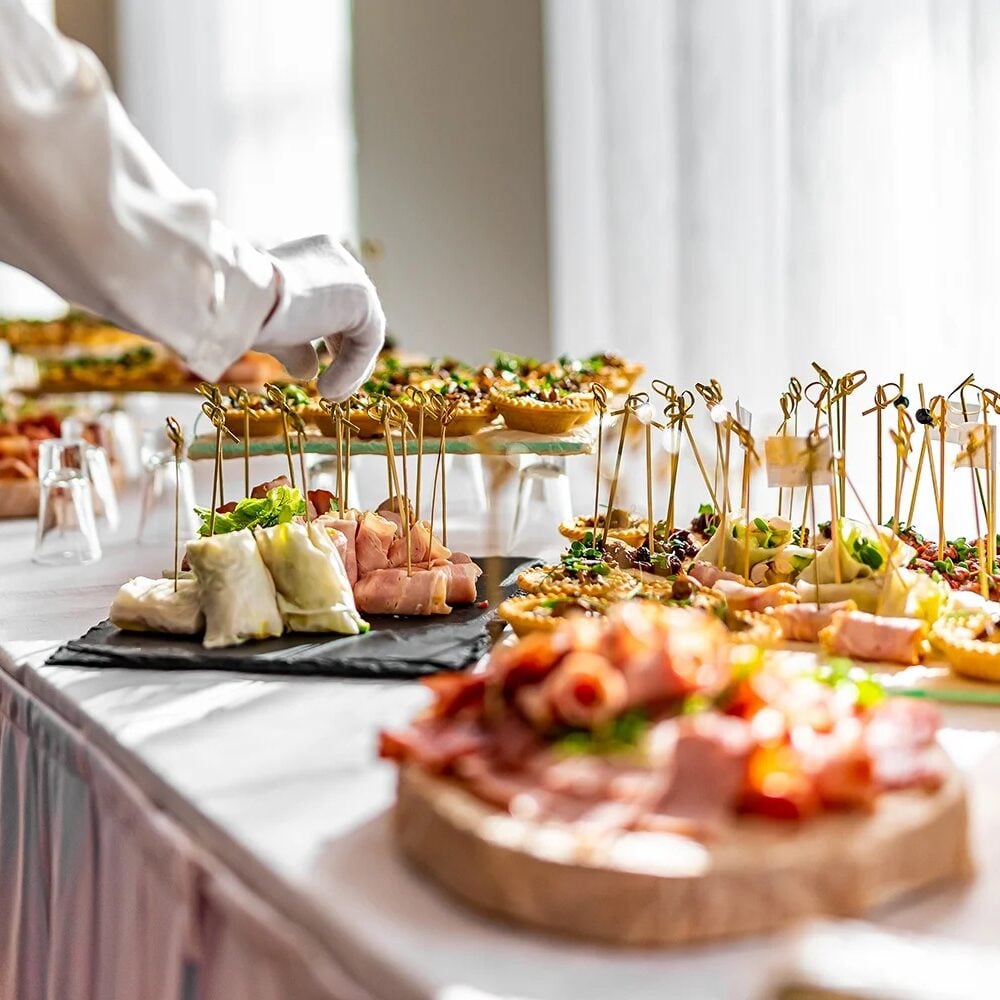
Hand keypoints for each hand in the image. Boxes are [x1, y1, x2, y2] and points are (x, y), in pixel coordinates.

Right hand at [255, 235, 384, 399]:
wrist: (236, 297)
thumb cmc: (244, 311)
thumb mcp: (274, 330)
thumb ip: (297, 346)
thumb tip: (308, 372)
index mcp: (309, 256)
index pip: (332, 302)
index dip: (332, 341)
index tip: (319, 373)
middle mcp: (334, 256)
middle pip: (352, 315)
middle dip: (344, 355)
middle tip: (332, 390)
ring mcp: (351, 272)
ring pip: (363, 330)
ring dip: (349, 370)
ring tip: (329, 397)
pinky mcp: (362, 295)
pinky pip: (367, 341)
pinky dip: (352, 370)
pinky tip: (327, 390)